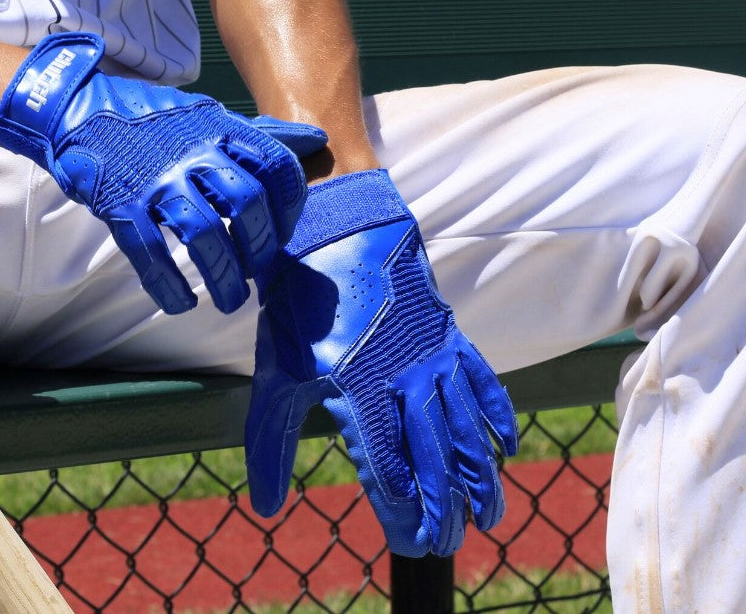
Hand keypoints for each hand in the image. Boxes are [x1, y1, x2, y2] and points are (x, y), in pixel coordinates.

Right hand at [0, 31, 325, 314]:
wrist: (79, 110)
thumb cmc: (156, 123)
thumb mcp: (211, 117)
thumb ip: (262, 135)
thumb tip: (317, 140)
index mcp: (219, 130)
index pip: (275, 167)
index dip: (290, 207)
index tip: (285, 234)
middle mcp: (192, 152)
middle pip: (245, 203)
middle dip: (261, 247)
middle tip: (260, 274)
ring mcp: (155, 180)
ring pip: (202, 234)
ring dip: (224, 277)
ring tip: (232, 301)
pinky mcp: (120, 204)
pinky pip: (149, 253)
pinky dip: (168, 285)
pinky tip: (181, 303)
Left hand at [244, 169, 517, 555]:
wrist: (335, 227)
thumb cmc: (298, 304)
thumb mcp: (275, 372)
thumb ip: (269, 442)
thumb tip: (266, 506)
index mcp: (356, 391)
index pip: (386, 469)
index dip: (400, 511)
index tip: (410, 542)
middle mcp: (402, 378)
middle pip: (432, 458)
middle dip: (443, 506)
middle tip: (448, 544)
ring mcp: (432, 355)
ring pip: (464, 428)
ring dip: (477, 475)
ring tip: (488, 515)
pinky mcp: (448, 334)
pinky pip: (481, 382)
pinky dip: (494, 416)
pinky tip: (504, 448)